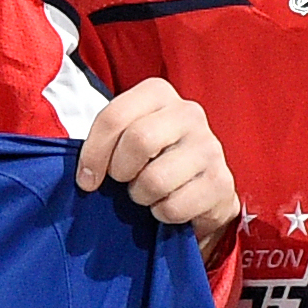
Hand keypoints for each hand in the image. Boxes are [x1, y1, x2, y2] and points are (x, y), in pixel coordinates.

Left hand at [79, 76, 240, 257]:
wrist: (200, 185)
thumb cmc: (151, 158)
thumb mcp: (125, 137)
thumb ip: (104, 141)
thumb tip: (85, 176)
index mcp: (158, 93)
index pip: (114, 117)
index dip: (92, 153)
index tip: (87, 178)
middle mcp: (189, 113)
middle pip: (138, 141)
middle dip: (119, 171)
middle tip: (122, 180)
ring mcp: (210, 146)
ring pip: (155, 180)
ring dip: (140, 196)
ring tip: (148, 191)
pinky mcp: (221, 182)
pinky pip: (173, 207)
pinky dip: (161, 214)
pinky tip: (169, 202)